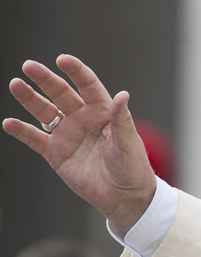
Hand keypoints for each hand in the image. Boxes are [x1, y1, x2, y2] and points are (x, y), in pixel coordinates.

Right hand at [3, 54, 156, 232]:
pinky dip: (22, 131)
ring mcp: (68, 134)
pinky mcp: (56, 153)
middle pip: (62, 93)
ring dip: (30, 99)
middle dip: (46, 79)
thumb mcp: (128, 143)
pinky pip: (35, 139)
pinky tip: (9, 123)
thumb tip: (123, 95)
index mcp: (103, 111)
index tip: (63, 59)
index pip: (88, 85)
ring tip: (16, 84)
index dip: (76, 71)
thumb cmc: (132, 167)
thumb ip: (122, 119)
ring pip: (45, 111)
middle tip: (29, 65)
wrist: (123, 196)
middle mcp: (83, 118)